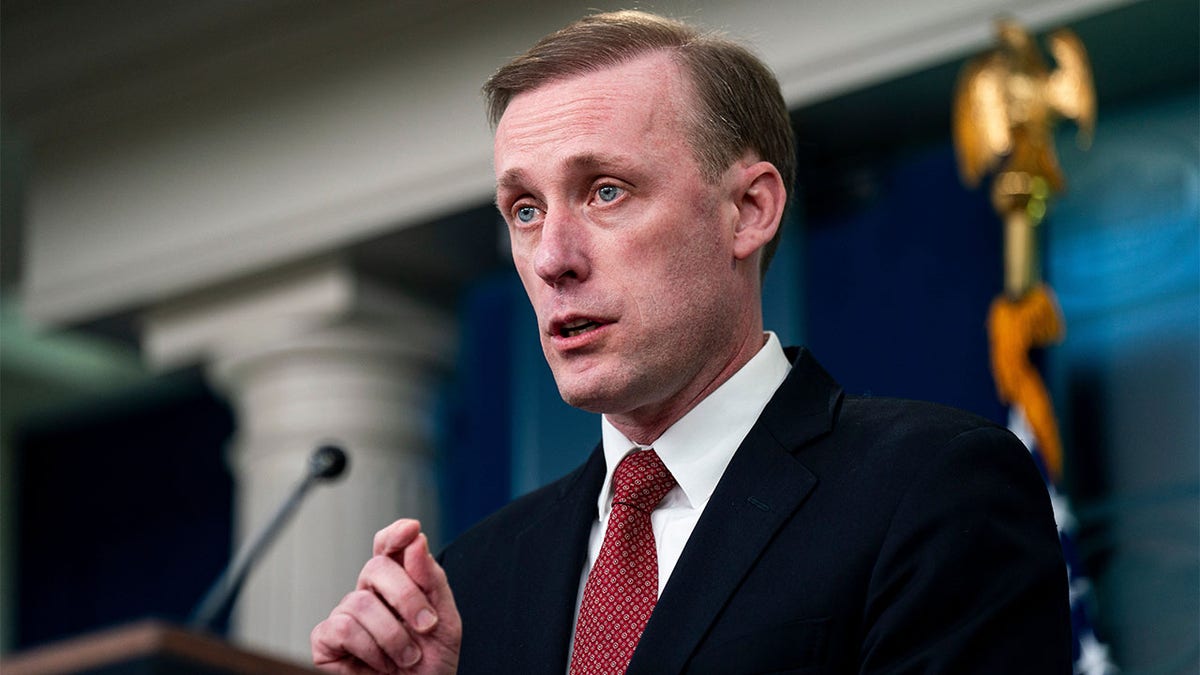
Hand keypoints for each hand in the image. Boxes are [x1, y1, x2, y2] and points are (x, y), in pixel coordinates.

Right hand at [311, 519, 460, 673]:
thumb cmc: (430, 664)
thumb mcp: (445, 620)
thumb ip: (432, 580)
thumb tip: (416, 539)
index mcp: (398, 584)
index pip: (389, 547)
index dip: (395, 534)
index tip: (411, 529)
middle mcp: (369, 593)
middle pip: (376, 567)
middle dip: (407, 596)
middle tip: (426, 625)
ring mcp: (346, 614)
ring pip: (360, 602)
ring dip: (393, 635)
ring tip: (407, 658)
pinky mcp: (326, 639)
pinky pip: (343, 627)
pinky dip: (369, 648)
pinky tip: (379, 663)